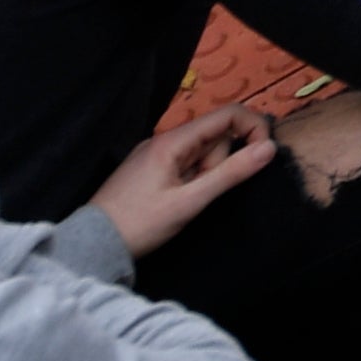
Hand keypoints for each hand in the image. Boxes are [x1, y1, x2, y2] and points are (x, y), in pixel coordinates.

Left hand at [88, 103, 278, 256]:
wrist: (91, 245)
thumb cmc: (140, 223)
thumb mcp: (189, 202)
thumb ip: (230, 174)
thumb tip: (269, 148)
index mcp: (173, 140)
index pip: (228, 114)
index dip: (253, 128)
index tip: (261, 156)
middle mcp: (164, 140)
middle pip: (214, 136)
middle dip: (219, 163)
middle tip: (199, 193)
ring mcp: (154, 154)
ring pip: (200, 152)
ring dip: (204, 174)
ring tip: (182, 202)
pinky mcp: (148, 169)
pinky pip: (184, 164)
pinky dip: (190, 179)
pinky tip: (174, 201)